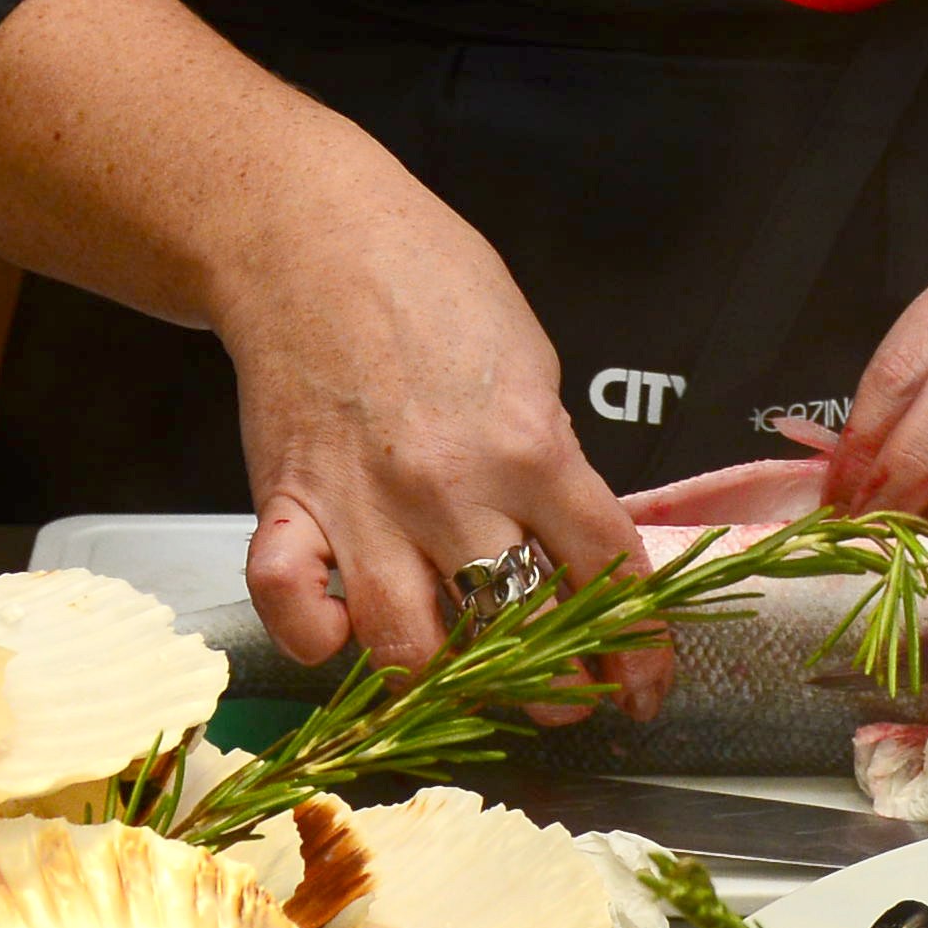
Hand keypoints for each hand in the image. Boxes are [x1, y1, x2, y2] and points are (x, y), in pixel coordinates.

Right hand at [226, 180, 644, 684]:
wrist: (308, 233)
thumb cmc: (425, 275)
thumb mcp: (532, 358)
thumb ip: (551, 456)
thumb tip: (567, 538)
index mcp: (532, 446)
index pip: (608, 573)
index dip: (637, 647)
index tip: (641, 685)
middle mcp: (452, 490)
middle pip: (516, 633)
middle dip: (550, 688)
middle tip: (557, 694)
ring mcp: (364, 505)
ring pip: (407, 650)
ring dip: (440, 681)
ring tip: (460, 678)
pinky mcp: (286, 504)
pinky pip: (293, 605)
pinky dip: (315, 635)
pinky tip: (341, 631)